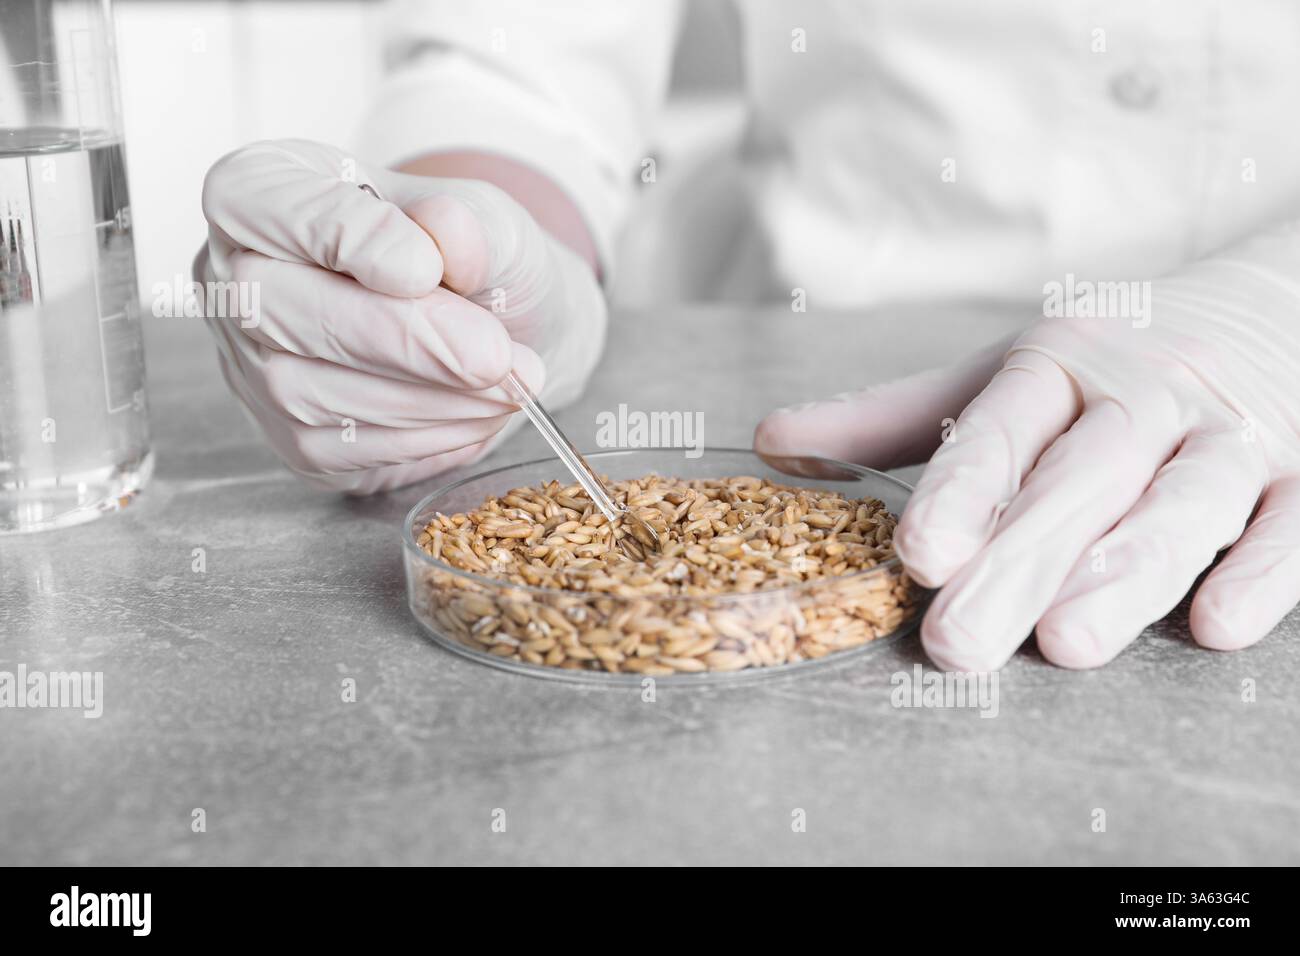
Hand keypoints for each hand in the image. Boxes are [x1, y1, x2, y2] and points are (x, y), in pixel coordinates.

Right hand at [196, 139, 604, 493]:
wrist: (496, 325)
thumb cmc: (474, 255)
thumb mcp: (488, 215)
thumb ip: (470, 223)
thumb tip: (445, 241)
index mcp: (260, 189)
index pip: (260, 203)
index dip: (341, 237)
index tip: (426, 268)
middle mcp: (232, 277)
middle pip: (270, 307)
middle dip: (395, 338)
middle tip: (493, 355)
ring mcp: (250, 364)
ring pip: (303, 391)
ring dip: (423, 398)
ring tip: (509, 385)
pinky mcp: (288, 437)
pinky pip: (337, 450)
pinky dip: (421, 438)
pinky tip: (479, 414)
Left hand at [756, 230, 1299, 668]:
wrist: (1273, 299)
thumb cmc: (1107, 362)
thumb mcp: (1001, 372)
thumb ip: (893, 416)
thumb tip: (771, 442)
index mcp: (1055, 368)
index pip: (999, 432)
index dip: (960, 491)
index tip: (919, 552)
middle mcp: (1140, 398)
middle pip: (1077, 483)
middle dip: (1018, 562)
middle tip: (960, 640)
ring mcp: (1226, 435)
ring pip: (1178, 507)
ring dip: (1124, 575)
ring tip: (1067, 642)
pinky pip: (1290, 523)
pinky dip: (1262, 570)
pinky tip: (1217, 625)